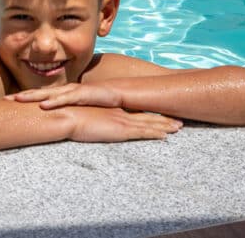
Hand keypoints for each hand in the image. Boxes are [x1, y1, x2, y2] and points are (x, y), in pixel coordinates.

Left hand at [6, 83, 122, 109]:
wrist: (118, 93)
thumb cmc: (96, 102)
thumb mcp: (77, 109)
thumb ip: (65, 114)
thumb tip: (52, 124)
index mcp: (61, 94)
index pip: (38, 96)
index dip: (22, 99)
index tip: (6, 103)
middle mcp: (64, 90)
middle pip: (37, 93)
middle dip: (20, 96)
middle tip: (3, 100)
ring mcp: (72, 91)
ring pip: (48, 94)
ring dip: (32, 96)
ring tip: (17, 100)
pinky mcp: (83, 93)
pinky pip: (66, 98)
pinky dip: (54, 101)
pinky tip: (43, 105)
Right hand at [66, 106, 181, 142]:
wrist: (66, 115)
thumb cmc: (68, 115)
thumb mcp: (81, 115)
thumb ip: (89, 117)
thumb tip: (88, 121)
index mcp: (111, 110)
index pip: (134, 112)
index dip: (148, 113)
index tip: (159, 113)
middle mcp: (119, 113)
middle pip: (146, 116)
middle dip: (163, 119)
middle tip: (177, 121)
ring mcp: (121, 121)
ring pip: (149, 124)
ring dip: (165, 126)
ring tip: (178, 128)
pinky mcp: (120, 129)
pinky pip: (142, 132)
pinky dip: (155, 133)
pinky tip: (165, 136)